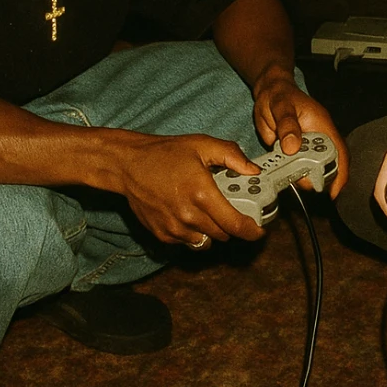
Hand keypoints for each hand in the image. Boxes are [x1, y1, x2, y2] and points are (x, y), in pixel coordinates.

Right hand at [116, 133, 265, 245]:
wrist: (128, 165)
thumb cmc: (165, 153)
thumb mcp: (202, 145)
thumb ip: (232, 156)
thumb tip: (254, 170)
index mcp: (202, 194)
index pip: (235, 224)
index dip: (252, 231)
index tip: (259, 230)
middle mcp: (189, 216)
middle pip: (224, 234)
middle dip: (231, 223)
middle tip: (228, 206)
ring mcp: (174, 228)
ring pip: (207, 241)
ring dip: (212, 229)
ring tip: (205, 207)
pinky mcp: (162, 235)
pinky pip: (188, 242)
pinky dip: (194, 232)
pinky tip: (188, 212)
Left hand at [251, 70, 349, 197]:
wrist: (269, 91)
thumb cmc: (278, 94)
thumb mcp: (281, 106)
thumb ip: (287, 125)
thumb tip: (291, 148)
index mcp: (322, 127)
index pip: (339, 153)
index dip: (340, 174)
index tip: (333, 193)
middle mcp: (318, 138)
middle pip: (327, 166)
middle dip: (319, 181)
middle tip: (303, 187)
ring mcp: (306, 145)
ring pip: (312, 169)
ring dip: (304, 178)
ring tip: (290, 181)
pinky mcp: (295, 150)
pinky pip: (297, 166)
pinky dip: (293, 174)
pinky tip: (284, 178)